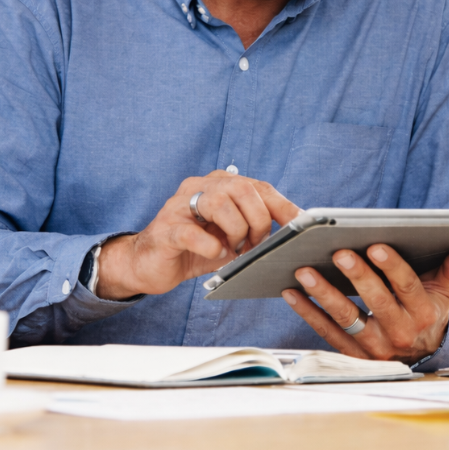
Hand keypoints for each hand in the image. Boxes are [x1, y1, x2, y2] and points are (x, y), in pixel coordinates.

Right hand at [96, 170, 300, 299]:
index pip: (258, 186)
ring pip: (218, 203)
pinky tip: (213, 255)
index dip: (282, 205)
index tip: (300, 223)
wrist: (148, 264)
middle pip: (241, 189)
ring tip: (233, 249)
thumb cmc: (193, 249)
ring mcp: (178, 206)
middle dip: (258, 221)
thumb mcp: (230, 237)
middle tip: (255, 245)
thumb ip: (254, 229)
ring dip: (236, 232)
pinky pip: (191, 232)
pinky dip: (209, 247)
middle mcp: (198, 187)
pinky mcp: (165, 229)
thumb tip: (290, 233)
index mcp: (217, 184)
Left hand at [281, 245, 448, 364]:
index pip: (408, 287)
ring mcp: (374, 347)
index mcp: (423, 313)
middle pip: (376, 302)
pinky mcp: (353, 355)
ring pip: (347, 319)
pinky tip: (292, 292)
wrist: (420, 352)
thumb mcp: (445, 292)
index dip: (392, 267)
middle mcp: (400, 333)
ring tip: (304, 271)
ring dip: (323, 294)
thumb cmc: (428, 308)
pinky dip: (308, 312)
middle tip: (338, 252)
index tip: (375, 245)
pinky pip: (327, 333)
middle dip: (357, 276)